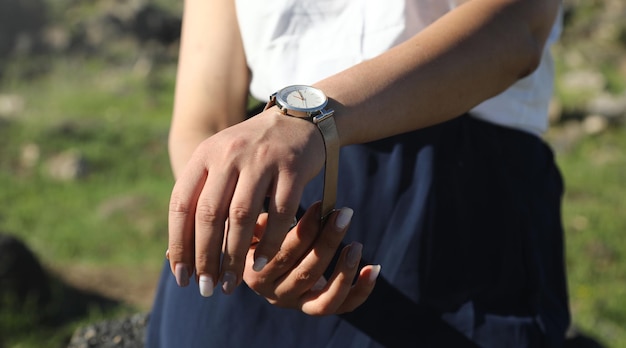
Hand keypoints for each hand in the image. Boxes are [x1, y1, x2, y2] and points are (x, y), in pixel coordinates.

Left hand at [167, 108, 326, 294]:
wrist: (299, 119)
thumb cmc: (254, 152)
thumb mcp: (221, 162)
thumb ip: (201, 198)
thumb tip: (176, 252)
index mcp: (205, 154)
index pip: (182, 205)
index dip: (178, 244)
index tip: (181, 276)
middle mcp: (229, 154)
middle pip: (209, 214)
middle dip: (205, 257)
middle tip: (205, 288)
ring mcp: (261, 160)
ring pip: (241, 216)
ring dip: (234, 256)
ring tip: (230, 284)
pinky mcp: (292, 168)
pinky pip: (278, 213)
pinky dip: (269, 242)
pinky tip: (261, 262)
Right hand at [244, 203, 380, 314]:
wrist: (262, 261)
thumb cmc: (262, 235)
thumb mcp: (254, 227)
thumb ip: (263, 222)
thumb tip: (278, 215)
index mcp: (257, 274)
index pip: (284, 254)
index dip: (305, 230)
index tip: (321, 206)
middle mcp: (276, 295)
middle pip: (306, 273)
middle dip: (328, 241)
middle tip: (344, 215)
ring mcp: (298, 305)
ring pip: (326, 298)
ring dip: (345, 270)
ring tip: (356, 245)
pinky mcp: (318, 308)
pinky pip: (343, 305)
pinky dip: (361, 290)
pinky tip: (373, 268)